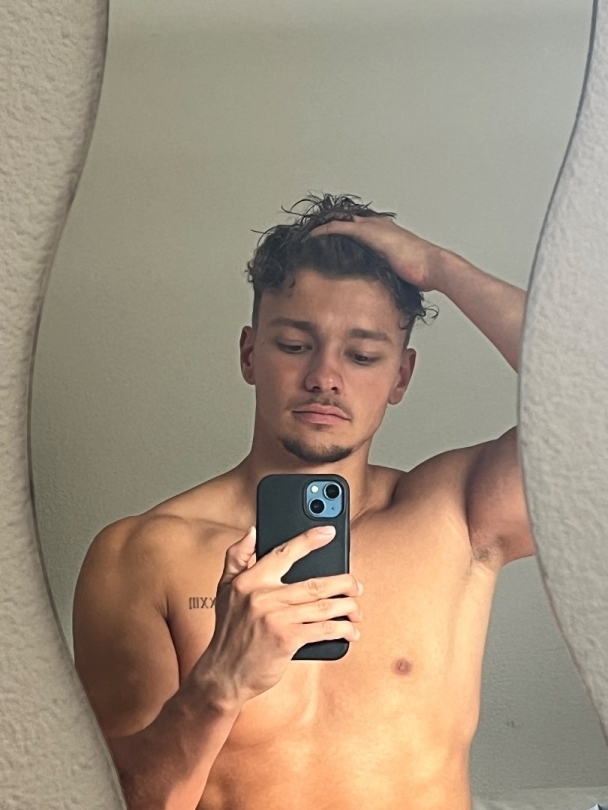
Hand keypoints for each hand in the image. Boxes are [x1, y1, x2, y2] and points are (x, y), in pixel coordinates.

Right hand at [193, 526, 362, 706]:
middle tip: (356, 586)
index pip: (284, 553)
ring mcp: (277, 618)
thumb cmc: (228, 631)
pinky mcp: (287, 640)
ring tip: (356, 609)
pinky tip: (350, 631)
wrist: (224, 674)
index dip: (309, 540)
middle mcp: (263, 596)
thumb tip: (253, 532)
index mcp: (250, 581)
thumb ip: (237, 557)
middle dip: (344, 583)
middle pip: (315, 583)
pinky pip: (324, 629)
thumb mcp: (224, 589)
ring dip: (348, 607)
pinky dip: (342, 629)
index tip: (328, 533)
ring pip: (324, 606)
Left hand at [309, 215, 446, 291]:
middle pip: (348, 221)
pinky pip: (336, 227)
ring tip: (306, 237)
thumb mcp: (402, 274)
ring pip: (339, 221)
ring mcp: (372, 227)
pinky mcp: (366, 232)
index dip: (346, 235)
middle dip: (331, 228)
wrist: (431, 266)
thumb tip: (385, 293)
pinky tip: (309, 238)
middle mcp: (378, 226)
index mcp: (388, 234)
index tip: (332, 245)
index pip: (361, 229)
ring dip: (323, 228)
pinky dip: (322, 231)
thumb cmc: (423, 273)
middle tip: (314, 238)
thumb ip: (391, 277)